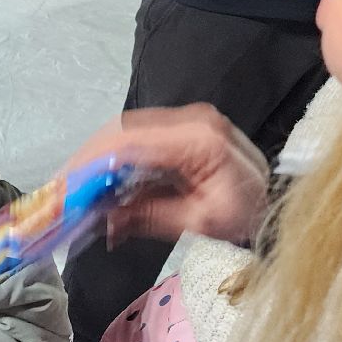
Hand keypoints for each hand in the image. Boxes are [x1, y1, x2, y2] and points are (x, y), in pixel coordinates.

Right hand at [68, 104, 267, 245]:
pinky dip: (115, 162)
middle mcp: (190, 119)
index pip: (130, 142)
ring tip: (75, 190)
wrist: (280, 200)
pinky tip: (101, 185)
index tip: (65, 186)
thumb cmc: (249, 213)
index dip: (91, 163)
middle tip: (61, 191)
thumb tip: (104, 220)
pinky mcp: (182, 129)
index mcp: (198, 138)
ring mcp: (186, 121)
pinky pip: (138, 139)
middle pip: (121, 131)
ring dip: (97, 162)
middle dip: (86, 162)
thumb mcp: (199, 222)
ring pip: (125, 133)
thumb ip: (149, 217)